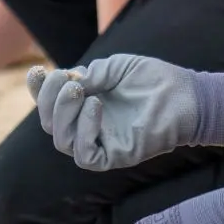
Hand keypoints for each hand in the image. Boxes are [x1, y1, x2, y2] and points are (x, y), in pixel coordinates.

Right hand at [27, 55, 223, 171]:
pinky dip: (84, 130)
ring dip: (63, 114)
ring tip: (80, 91)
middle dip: (49, 100)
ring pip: (62, 141)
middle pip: (50, 123)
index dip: (38, 90)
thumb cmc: (154, 79)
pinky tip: (96, 107)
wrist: (186, 94)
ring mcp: (101, 142)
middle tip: (70, 82)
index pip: (50, 104)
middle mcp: (88, 125)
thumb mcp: (117, 67)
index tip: (37, 71)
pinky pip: (85, 155)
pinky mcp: (115, 156)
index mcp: (84, 103)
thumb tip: (66, 82)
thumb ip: (90, 75)